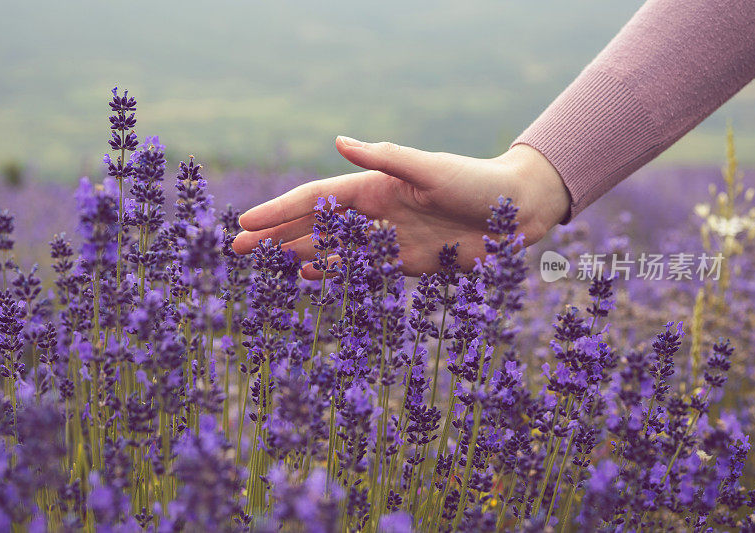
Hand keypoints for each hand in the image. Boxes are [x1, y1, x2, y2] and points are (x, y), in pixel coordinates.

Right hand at [232, 137, 569, 278]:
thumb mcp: (430, 168)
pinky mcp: (406, 261)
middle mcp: (375, 211)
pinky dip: (334, 271)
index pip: (316, 199)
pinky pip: (361, 268)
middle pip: (316, 225)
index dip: (279, 212)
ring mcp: (388, 237)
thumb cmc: (475, 182)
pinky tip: (309, 275)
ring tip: (266, 262)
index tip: (246, 224)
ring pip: (332, 248)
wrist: (516, 212)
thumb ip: (385, 158)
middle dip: (276, 234)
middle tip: (238, 248)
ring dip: (299, 253)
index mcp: (375, 185)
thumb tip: (338, 140)